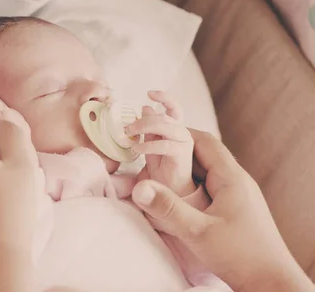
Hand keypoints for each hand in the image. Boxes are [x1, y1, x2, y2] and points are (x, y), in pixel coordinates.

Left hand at [127, 91, 194, 196]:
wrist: (169, 190)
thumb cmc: (160, 167)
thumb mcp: (150, 142)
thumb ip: (147, 127)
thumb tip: (145, 107)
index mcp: (174, 128)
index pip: (173, 107)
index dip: (164, 97)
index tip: (149, 93)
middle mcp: (181, 132)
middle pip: (163, 116)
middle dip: (143, 119)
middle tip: (126, 127)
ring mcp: (183, 142)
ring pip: (165, 125)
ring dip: (144, 127)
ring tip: (129, 134)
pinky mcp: (182, 154)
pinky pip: (165, 144)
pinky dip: (148, 145)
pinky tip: (136, 149)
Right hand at [131, 129, 313, 291]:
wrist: (272, 284)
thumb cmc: (242, 257)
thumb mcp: (198, 232)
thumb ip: (168, 208)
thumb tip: (139, 186)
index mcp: (232, 178)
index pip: (204, 141)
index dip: (178, 133)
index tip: (152, 134)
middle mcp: (237, 182)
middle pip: (204, 155)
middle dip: (176, 152)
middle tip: (148, 154)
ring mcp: (238, 196)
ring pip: (206, 173)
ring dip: (183, 172)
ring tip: (156, 175)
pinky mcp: (235, 211)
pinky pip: (209, 189)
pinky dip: (190, 187)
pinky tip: (176, 198)